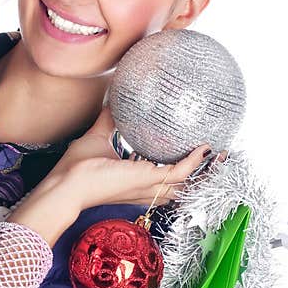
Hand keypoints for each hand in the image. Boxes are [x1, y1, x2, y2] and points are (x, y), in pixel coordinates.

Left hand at [8, 106, 210, 243]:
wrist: (66, 184)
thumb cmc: (75, 170)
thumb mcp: (98, 138)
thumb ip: (109, 121)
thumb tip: (113, 100)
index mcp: (137, 182)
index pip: (165, 181)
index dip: (183, 172)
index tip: (195, 156)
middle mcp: (146, 187)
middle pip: (184, 186)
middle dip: (203, 174)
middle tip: (218, 157)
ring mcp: (149, 185)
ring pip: (188, 182)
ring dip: (206, 169)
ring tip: (221, 153)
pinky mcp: (147, 178)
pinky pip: (180, 171)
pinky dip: (193, 160)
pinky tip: (203, 148)